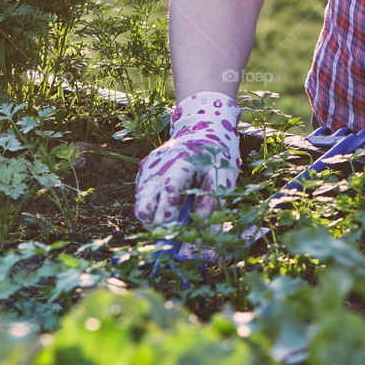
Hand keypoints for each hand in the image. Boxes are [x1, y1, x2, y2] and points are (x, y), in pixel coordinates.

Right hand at [134, 91, 241, 225]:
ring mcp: (147, 170)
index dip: (171, 220)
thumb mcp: (224, 174)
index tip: (179, 237)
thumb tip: (203, 232)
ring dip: (156, 220)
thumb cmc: (216, 152)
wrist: (202, 126)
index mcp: (179, 163)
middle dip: (159, 227)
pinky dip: (156, 208)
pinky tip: (173, 203)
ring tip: (176, 219)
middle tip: (177, 235)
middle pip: (145, 208)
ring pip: (141, 207)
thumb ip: (213, 201)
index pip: (168, 194)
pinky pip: (143, 198)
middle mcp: (157, 167)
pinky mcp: (143, 173)